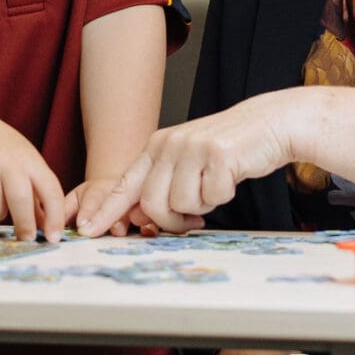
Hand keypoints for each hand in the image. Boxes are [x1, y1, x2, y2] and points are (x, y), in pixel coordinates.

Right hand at [0, 111, 68, 240]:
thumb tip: (48, 231)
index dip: (55, 216)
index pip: (50, 190)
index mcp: (31, 160)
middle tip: (26, 238)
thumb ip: (38, 198)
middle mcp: (8, 160)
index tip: (54, 237)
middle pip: (20, 199)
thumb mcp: (28, 167)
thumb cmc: (6, 154)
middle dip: (24, 225)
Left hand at [75, 91, 312, 236]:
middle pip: (152, 203)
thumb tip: (138, 216)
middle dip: (172, 221)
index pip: (124, 183)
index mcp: (156, 146)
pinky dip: (223, 196)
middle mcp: (169, 144)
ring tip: (214, 187)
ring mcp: (192, 147)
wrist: (268, 124)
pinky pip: (212, 197)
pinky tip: (230, 177)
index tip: (86, 230)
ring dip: (201, 206)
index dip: (105, 210)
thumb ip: (162, 185)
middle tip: (193, 218)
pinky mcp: (218, 154)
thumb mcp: (186, 162)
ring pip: (181, 204)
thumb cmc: (225, 151)